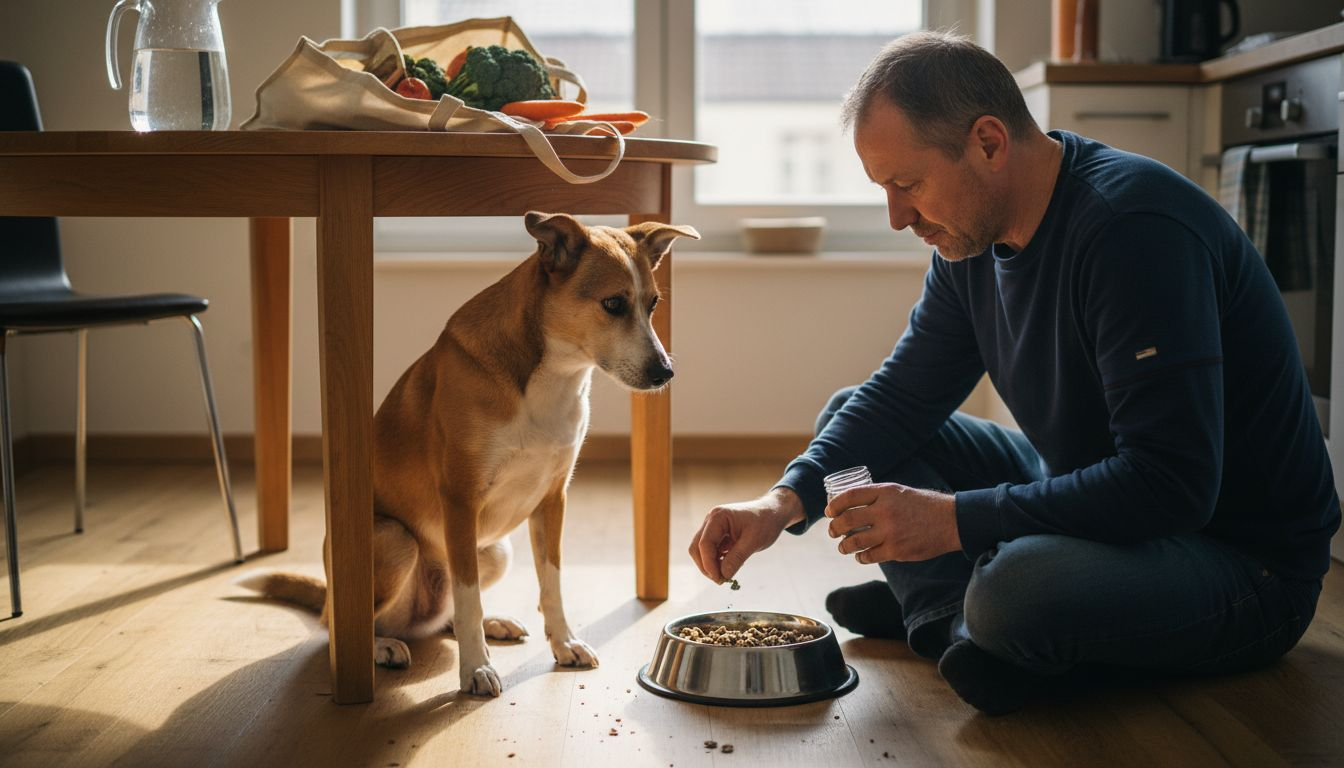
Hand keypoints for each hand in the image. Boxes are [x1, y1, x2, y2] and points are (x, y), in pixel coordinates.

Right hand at [689, 487, 803, 582]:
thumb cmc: (765, 522)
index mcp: (718, 517)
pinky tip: (730, 566)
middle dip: (706, 566)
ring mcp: (713, 527)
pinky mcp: (718, 534)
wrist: (773, 512)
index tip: (720, 580)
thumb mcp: (754, 541)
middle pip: (697, 548)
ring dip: (711, 565)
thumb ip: (737, 558)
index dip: (709, 564)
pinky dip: (717, 561)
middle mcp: (711, 521)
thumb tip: (723, 575)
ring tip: (727, 575)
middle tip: (721, 580)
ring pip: (701, 551)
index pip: (705, 544)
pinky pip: (711, 551)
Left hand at [826, 483, 959, 562]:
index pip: (849, 496)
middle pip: (847, 520)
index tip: (829, 512)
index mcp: (884, 492)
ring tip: (843, 547)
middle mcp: (885, 510)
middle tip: (832, 532)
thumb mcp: (899, 491)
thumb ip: (877, 497)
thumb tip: (852, 504)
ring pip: (855, 541)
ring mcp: (890, 531)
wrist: (950, 521)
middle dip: (834, 528)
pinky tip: (860, 556)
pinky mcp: (896, 550)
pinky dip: (861, 557)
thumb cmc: (923, 505)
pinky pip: (870, 556)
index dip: (834, 505)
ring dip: (844, 546)